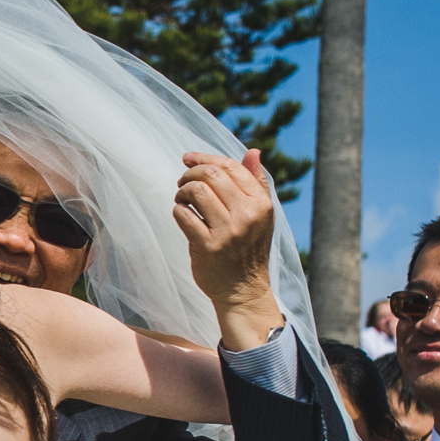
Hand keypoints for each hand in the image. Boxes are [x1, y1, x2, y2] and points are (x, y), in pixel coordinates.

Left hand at [174, 149, 282, 350]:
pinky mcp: (208, 246)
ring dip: (182, 191)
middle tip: (182, 181)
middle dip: (190, 173)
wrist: (243, 289)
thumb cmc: (248, 248)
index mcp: (261, 203)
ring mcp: (228, 231)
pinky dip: (178, 210)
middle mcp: (247, 214)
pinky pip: (184, 215)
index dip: (206, 158)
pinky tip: (182, 214)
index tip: (189, 158)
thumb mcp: (261, 215)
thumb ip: (256, 183)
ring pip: (196, 191)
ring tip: (182, 198)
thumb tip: (252, 151)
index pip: (231, 167)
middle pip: (211, 175)